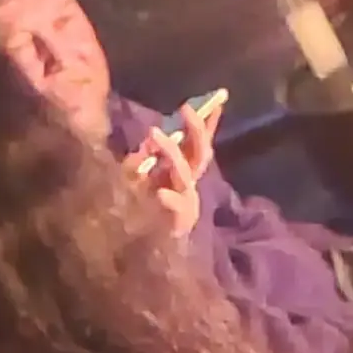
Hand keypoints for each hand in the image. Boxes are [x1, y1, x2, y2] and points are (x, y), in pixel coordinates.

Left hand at [124, 103, 216, 242]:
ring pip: (187, 173)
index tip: (218, 98)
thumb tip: (155, 132)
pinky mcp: (178, 223)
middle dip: (196, 130)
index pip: (199, 142)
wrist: (134, 254)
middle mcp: (188, 185)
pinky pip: (178, 207)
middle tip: (186, 108)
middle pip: (199, 154)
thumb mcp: (135, 176)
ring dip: (172, 153)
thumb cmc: (133, 211)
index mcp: (181, 173)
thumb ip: (146, 157)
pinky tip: (162, 193)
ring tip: (155, 133)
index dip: (208, 121)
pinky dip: (171, 199)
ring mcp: (185, 203)